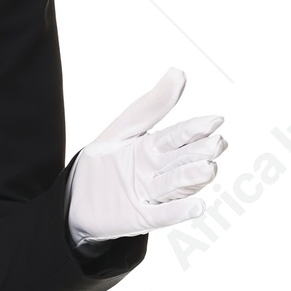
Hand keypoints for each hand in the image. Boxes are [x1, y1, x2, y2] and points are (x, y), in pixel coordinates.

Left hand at [68, 67, 225, 242]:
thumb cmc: (101, 161)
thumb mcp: (122, 130)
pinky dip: (178, 212)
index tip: (215, 120)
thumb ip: (151, 106)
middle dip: (201, 152)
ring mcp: (152, 195)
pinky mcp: (141, 218)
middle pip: (184, 160)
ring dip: (193, 178)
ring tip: (208, 169)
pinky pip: (162, 215)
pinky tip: (197, 207)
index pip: (180, 135)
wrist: (73, 197)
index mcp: (156, 147)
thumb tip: (179, 72)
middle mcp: (159, 171)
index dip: (197, 128)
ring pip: (177, 186)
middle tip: (217, 144)